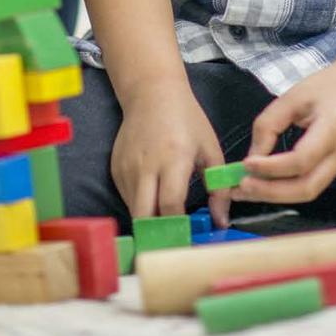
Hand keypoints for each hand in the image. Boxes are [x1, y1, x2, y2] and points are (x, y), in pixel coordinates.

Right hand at [112, 77, 231, 226]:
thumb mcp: (211, 150)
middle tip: (176, 242)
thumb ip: (218, 189)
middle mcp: (145, 165)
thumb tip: (220, 223)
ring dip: (150, 221)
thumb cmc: (186, 120)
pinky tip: (154, 198)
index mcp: (172, 159)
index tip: (192, 240)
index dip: (179, 228)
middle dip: (160, 234)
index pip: (170, 205)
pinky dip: (140, 206)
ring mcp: (126, 167)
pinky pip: (127, 198)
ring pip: (134, 210)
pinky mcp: (115, 167)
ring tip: (168, 220)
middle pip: (145, 215)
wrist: (151, 92)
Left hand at [236, 57, 335, 204]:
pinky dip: (286, 188)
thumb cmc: (326, 86)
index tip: (246, 164)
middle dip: (271, 192)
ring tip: (246, 191)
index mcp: (332, 131)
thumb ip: (269, 124)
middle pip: (306, 188)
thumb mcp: (293, 96)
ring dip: (275, 195)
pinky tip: (265, 184)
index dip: (272, 167)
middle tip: (241, 188)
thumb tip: (252, 156)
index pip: (301, 160)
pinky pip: (311, 184)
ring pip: (309, 192)